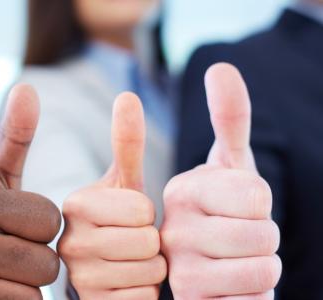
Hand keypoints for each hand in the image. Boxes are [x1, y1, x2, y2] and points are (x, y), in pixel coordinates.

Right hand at [58, 93, 166, 298]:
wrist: (92, 269)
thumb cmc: (111, 221)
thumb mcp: (117, 183)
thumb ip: (125, 142)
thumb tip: (128, 95)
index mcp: (75, 204)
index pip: (143, 209)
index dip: (145, 214)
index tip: (126, 217)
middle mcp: (68, 241)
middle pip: (148, 243)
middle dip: (149, 244)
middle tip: (127, 241)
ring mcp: (76, 278)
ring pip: (149, 274)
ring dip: (148, 270)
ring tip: (124, 263)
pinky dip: (141, 295)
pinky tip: (121, 286)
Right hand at [161, 63, 280, 298]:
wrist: (193, 268)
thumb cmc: (218, 213)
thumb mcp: (226, 168)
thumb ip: (228, 119)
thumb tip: (220, 67)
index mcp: (180, 190)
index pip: (257, 195)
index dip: (261, 206)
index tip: (235, 208)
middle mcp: (168, 227)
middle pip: (265, 236)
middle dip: (264, 240)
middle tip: (234, 238)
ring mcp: (172, 267)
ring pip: (263, 273)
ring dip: (259, 271)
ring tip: (229, 263)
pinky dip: (248, 298)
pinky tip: (223, 290)